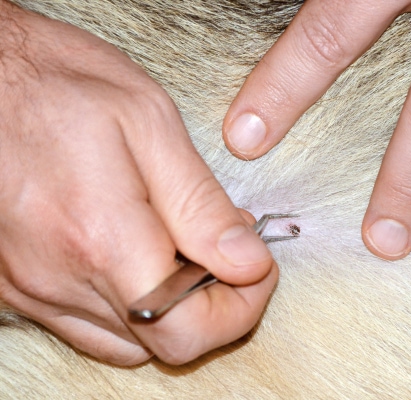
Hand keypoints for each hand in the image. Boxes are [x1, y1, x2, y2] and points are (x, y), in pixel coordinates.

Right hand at [0, 2, 276, 364]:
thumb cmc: (56, 82)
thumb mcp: (148, 122)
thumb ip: (200, 204)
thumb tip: (246, 260)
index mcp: (102, 238)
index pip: (188, 330)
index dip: (240, 309)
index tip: (257, 266)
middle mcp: (60, 280)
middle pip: (164, 344)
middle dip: (215, 303)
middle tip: (226, 246)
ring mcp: (33, 290)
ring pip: (130, 342)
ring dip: (174, 307)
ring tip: (183, 244)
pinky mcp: (18, 286)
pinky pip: (91, 324)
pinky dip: (132, 303)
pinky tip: (141, 254)